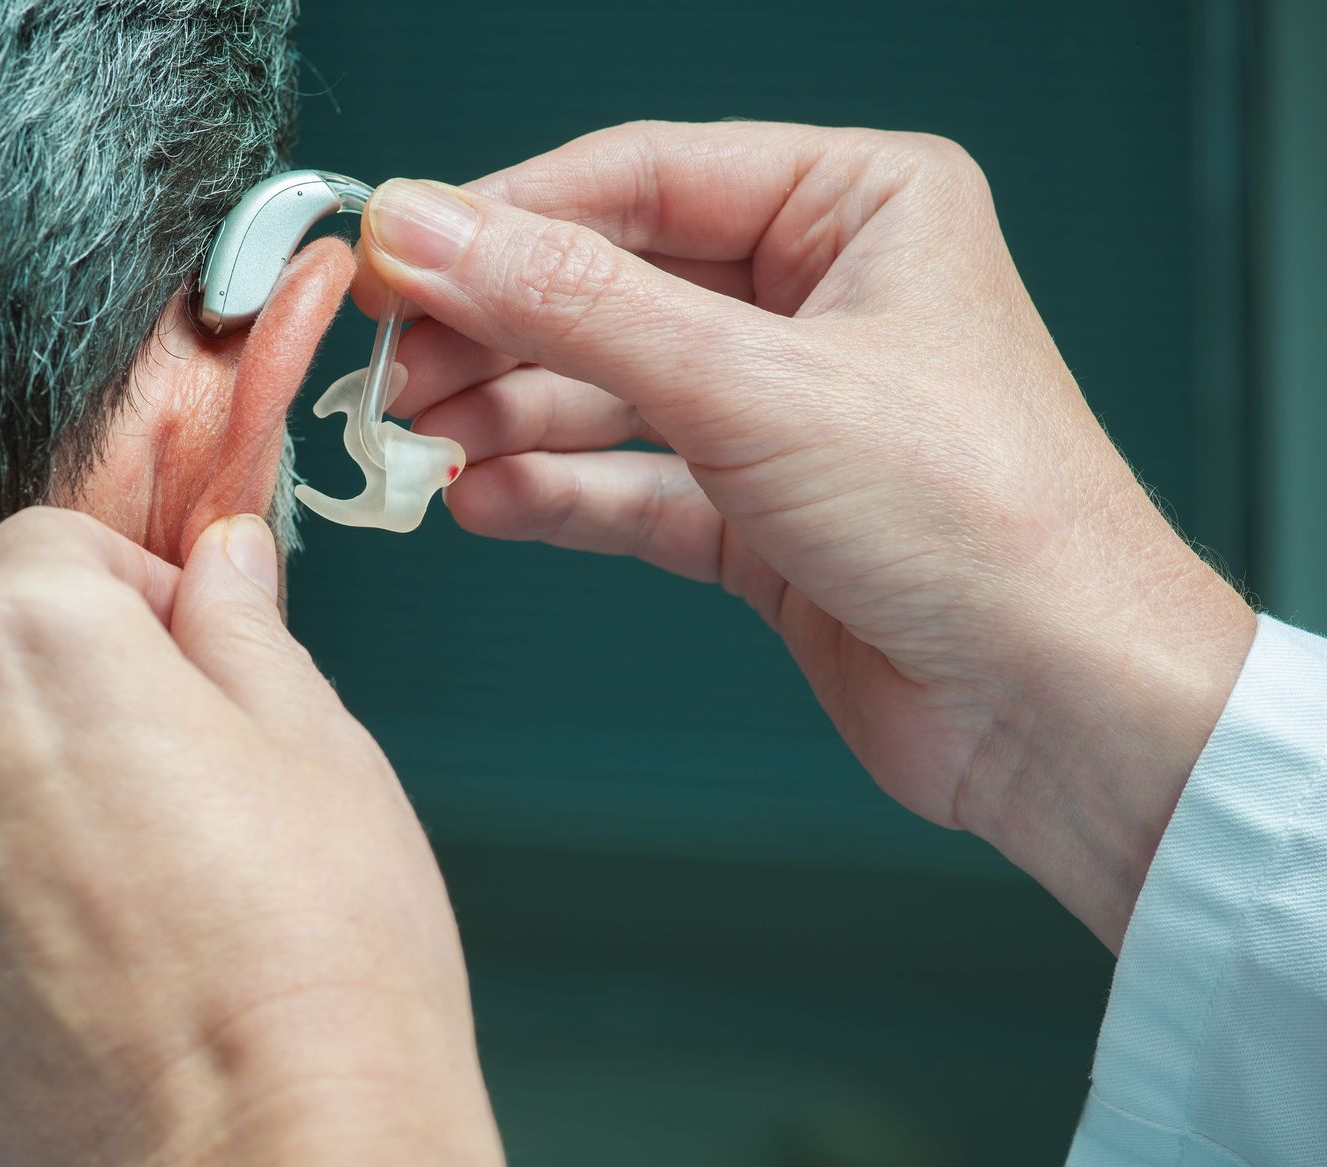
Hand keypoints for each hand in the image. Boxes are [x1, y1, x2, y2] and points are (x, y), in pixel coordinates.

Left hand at [0, 509, 503, 1166]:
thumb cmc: (316, 957)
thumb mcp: (317, 745)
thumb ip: (240, 625)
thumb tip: (221, 559)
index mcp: (28, 636)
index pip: (51, 550)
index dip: (139, 601)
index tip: (192, 670)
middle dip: (71, 703)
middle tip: (180, 800)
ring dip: (16, 808)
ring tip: (133, 905)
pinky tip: (78, 973)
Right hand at [358, 121, 1254, 947]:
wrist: (1061, 710)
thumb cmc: (981, 521)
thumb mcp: (752, 385)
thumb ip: (573, 304)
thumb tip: (428, 229)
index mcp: (856, 207)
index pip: (638, 179)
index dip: (502, 218)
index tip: (392, 257)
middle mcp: (820, 298)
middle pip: (608, 286)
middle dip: (491, 331)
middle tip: (383, 368)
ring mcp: (785, 410)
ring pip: (606, 391)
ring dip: (504, 417)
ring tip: (409, 446)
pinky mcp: (761, 516)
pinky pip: (629, 485)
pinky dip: (551, 492)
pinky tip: (477, 500)